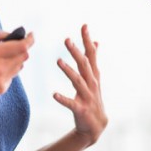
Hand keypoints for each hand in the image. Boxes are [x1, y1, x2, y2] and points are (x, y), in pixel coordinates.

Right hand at [0, 27, 33, 104]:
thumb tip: (8, 34)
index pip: (22, 46)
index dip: (30, 39)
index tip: (31, 34)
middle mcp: (0, 68)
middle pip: (24, 56)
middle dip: (21, 48)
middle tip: (13, 45)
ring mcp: (1, 80)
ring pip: (19, 66)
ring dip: (15, 59)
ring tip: (0, 58)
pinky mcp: (1, 89)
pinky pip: (12, 76)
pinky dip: (8, 70)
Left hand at [54, 24, 107, 146]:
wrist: (97, 125)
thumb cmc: (93, 97)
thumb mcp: (95, 77)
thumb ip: (93, 59)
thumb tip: (96, 41)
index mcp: (93, 75)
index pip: (91, 54)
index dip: (87, 40)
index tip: (84, 26)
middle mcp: (92, 83)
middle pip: (84, 65)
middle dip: (76, 52)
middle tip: (67, 39)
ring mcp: (87, 96)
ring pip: (77, 81)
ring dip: (68, 71)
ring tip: (58, 61)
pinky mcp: (81, 109)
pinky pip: (71, 103)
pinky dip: (63, 99)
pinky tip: (54, 94)